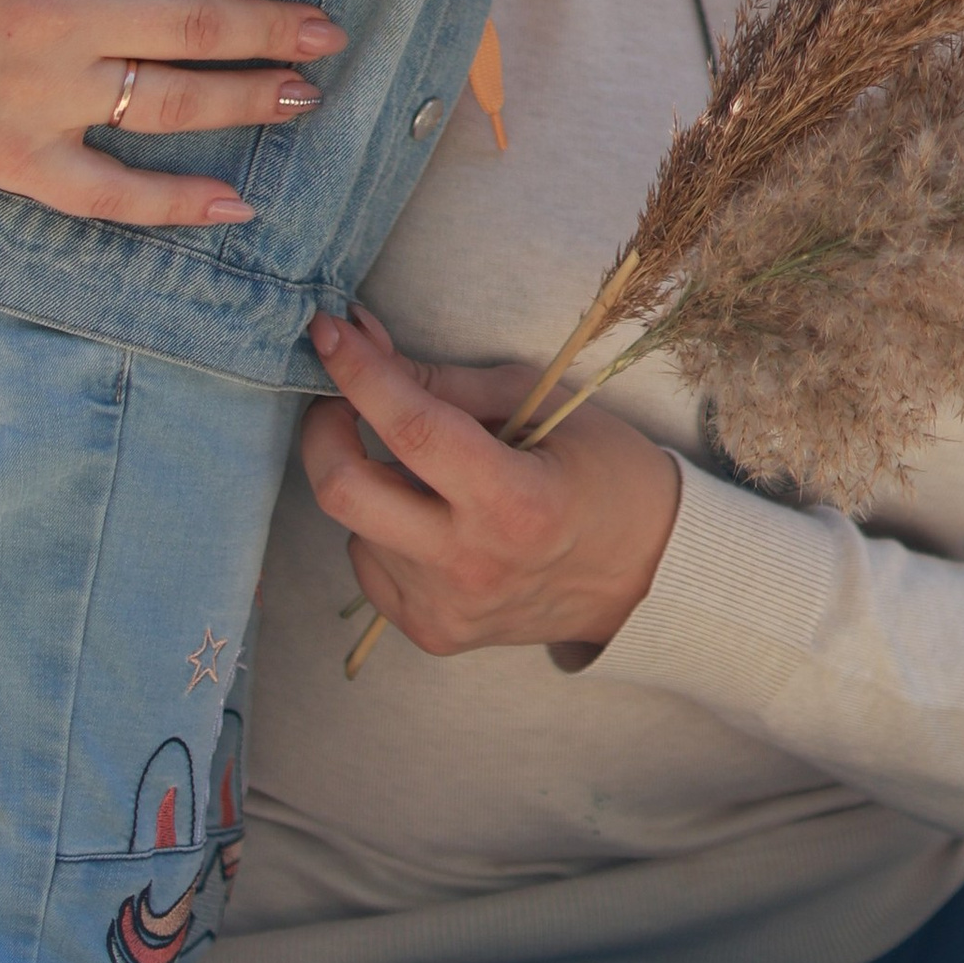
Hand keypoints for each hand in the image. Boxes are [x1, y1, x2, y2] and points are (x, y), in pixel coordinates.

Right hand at [0, 0, 340, 229]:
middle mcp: (50, 16)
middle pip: (189, 22)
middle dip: (271, 28)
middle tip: (330, 30)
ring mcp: (33, 94)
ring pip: (165, 104)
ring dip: (245, 102)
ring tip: (303, 95)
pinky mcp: (11, 158)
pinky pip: (107, 192)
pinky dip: (172, 206)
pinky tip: (234, 207)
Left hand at [301, 307, 680, 659]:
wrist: (640, 574)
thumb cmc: (600, 470)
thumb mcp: (541, 404)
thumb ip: (445, 381)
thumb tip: (362, 341)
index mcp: (514, 501)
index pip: (413, 428)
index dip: (359, 373)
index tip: (325, 330)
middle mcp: (471, 565)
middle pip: (346, 494)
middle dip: (323, 431)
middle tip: (340, 398)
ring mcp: (447, 608)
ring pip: (355, 526)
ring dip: (372, 481)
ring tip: (429, 472)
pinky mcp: (432, 633)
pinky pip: (371, 565)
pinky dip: (383, 528)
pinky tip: (433, 518)